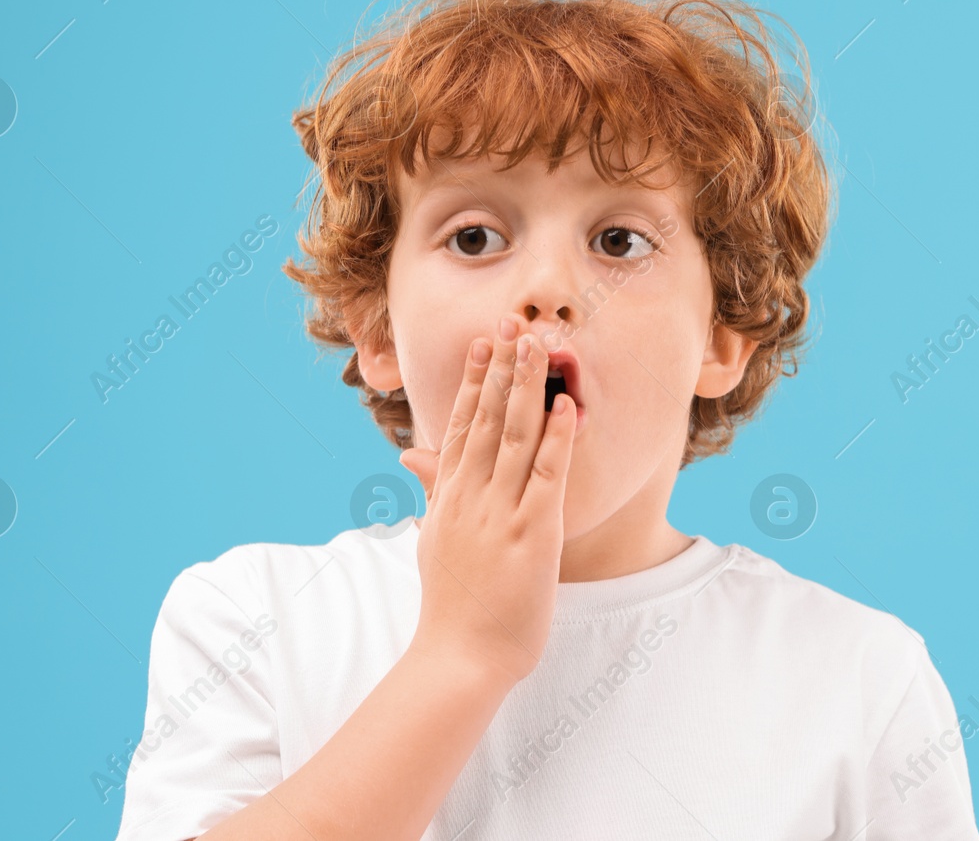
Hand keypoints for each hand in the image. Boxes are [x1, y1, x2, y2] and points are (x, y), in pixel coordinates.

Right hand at [397, 315, 577, 685]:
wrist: (459, 657)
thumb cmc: (452, 606)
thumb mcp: (431, 539)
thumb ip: (431, 492)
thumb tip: (409, 457)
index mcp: (448, 498)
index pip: (460, 425)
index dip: (474, 381)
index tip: (484, 342)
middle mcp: (470, 497)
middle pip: (485, 418)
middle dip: (502, 368)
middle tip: (513, 322)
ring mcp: (499, 513)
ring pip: (514, 436)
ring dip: (529, 387)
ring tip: (539, 346)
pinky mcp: (531, 534)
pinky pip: (547, 477)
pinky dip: (558, 439)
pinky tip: (568, 407)